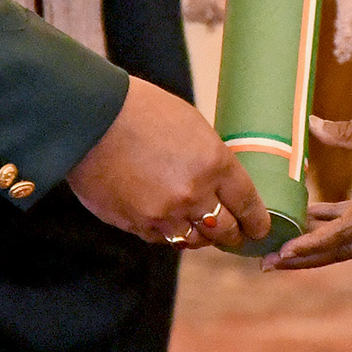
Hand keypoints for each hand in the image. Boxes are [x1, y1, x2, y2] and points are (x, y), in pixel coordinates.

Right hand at [67, 74, 272, 248]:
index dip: (257, 221)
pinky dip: (169, 233)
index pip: (248, 204)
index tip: (260, 228)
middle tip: (235, 235)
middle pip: (225, 230)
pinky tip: (169, 223)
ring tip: (202, 231)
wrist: (91, 118)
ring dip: (201, 236)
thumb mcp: (192, 125)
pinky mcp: (136, 224)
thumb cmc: (142, 110)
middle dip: (234, 234)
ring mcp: (163, 214)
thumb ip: (210, 159)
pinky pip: (162, 239)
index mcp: (214, 163)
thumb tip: (221, 183)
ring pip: (194, 240)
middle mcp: (193, 194)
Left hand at [264, 90, 351, 270]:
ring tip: (289, 244)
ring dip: (324, 245)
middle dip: (310, 259)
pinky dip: (343, 225)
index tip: (283, 252)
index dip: (311, 245)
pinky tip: (321, 211)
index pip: (345, 232)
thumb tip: (312, 126)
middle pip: (348, 249)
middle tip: (272, 262)